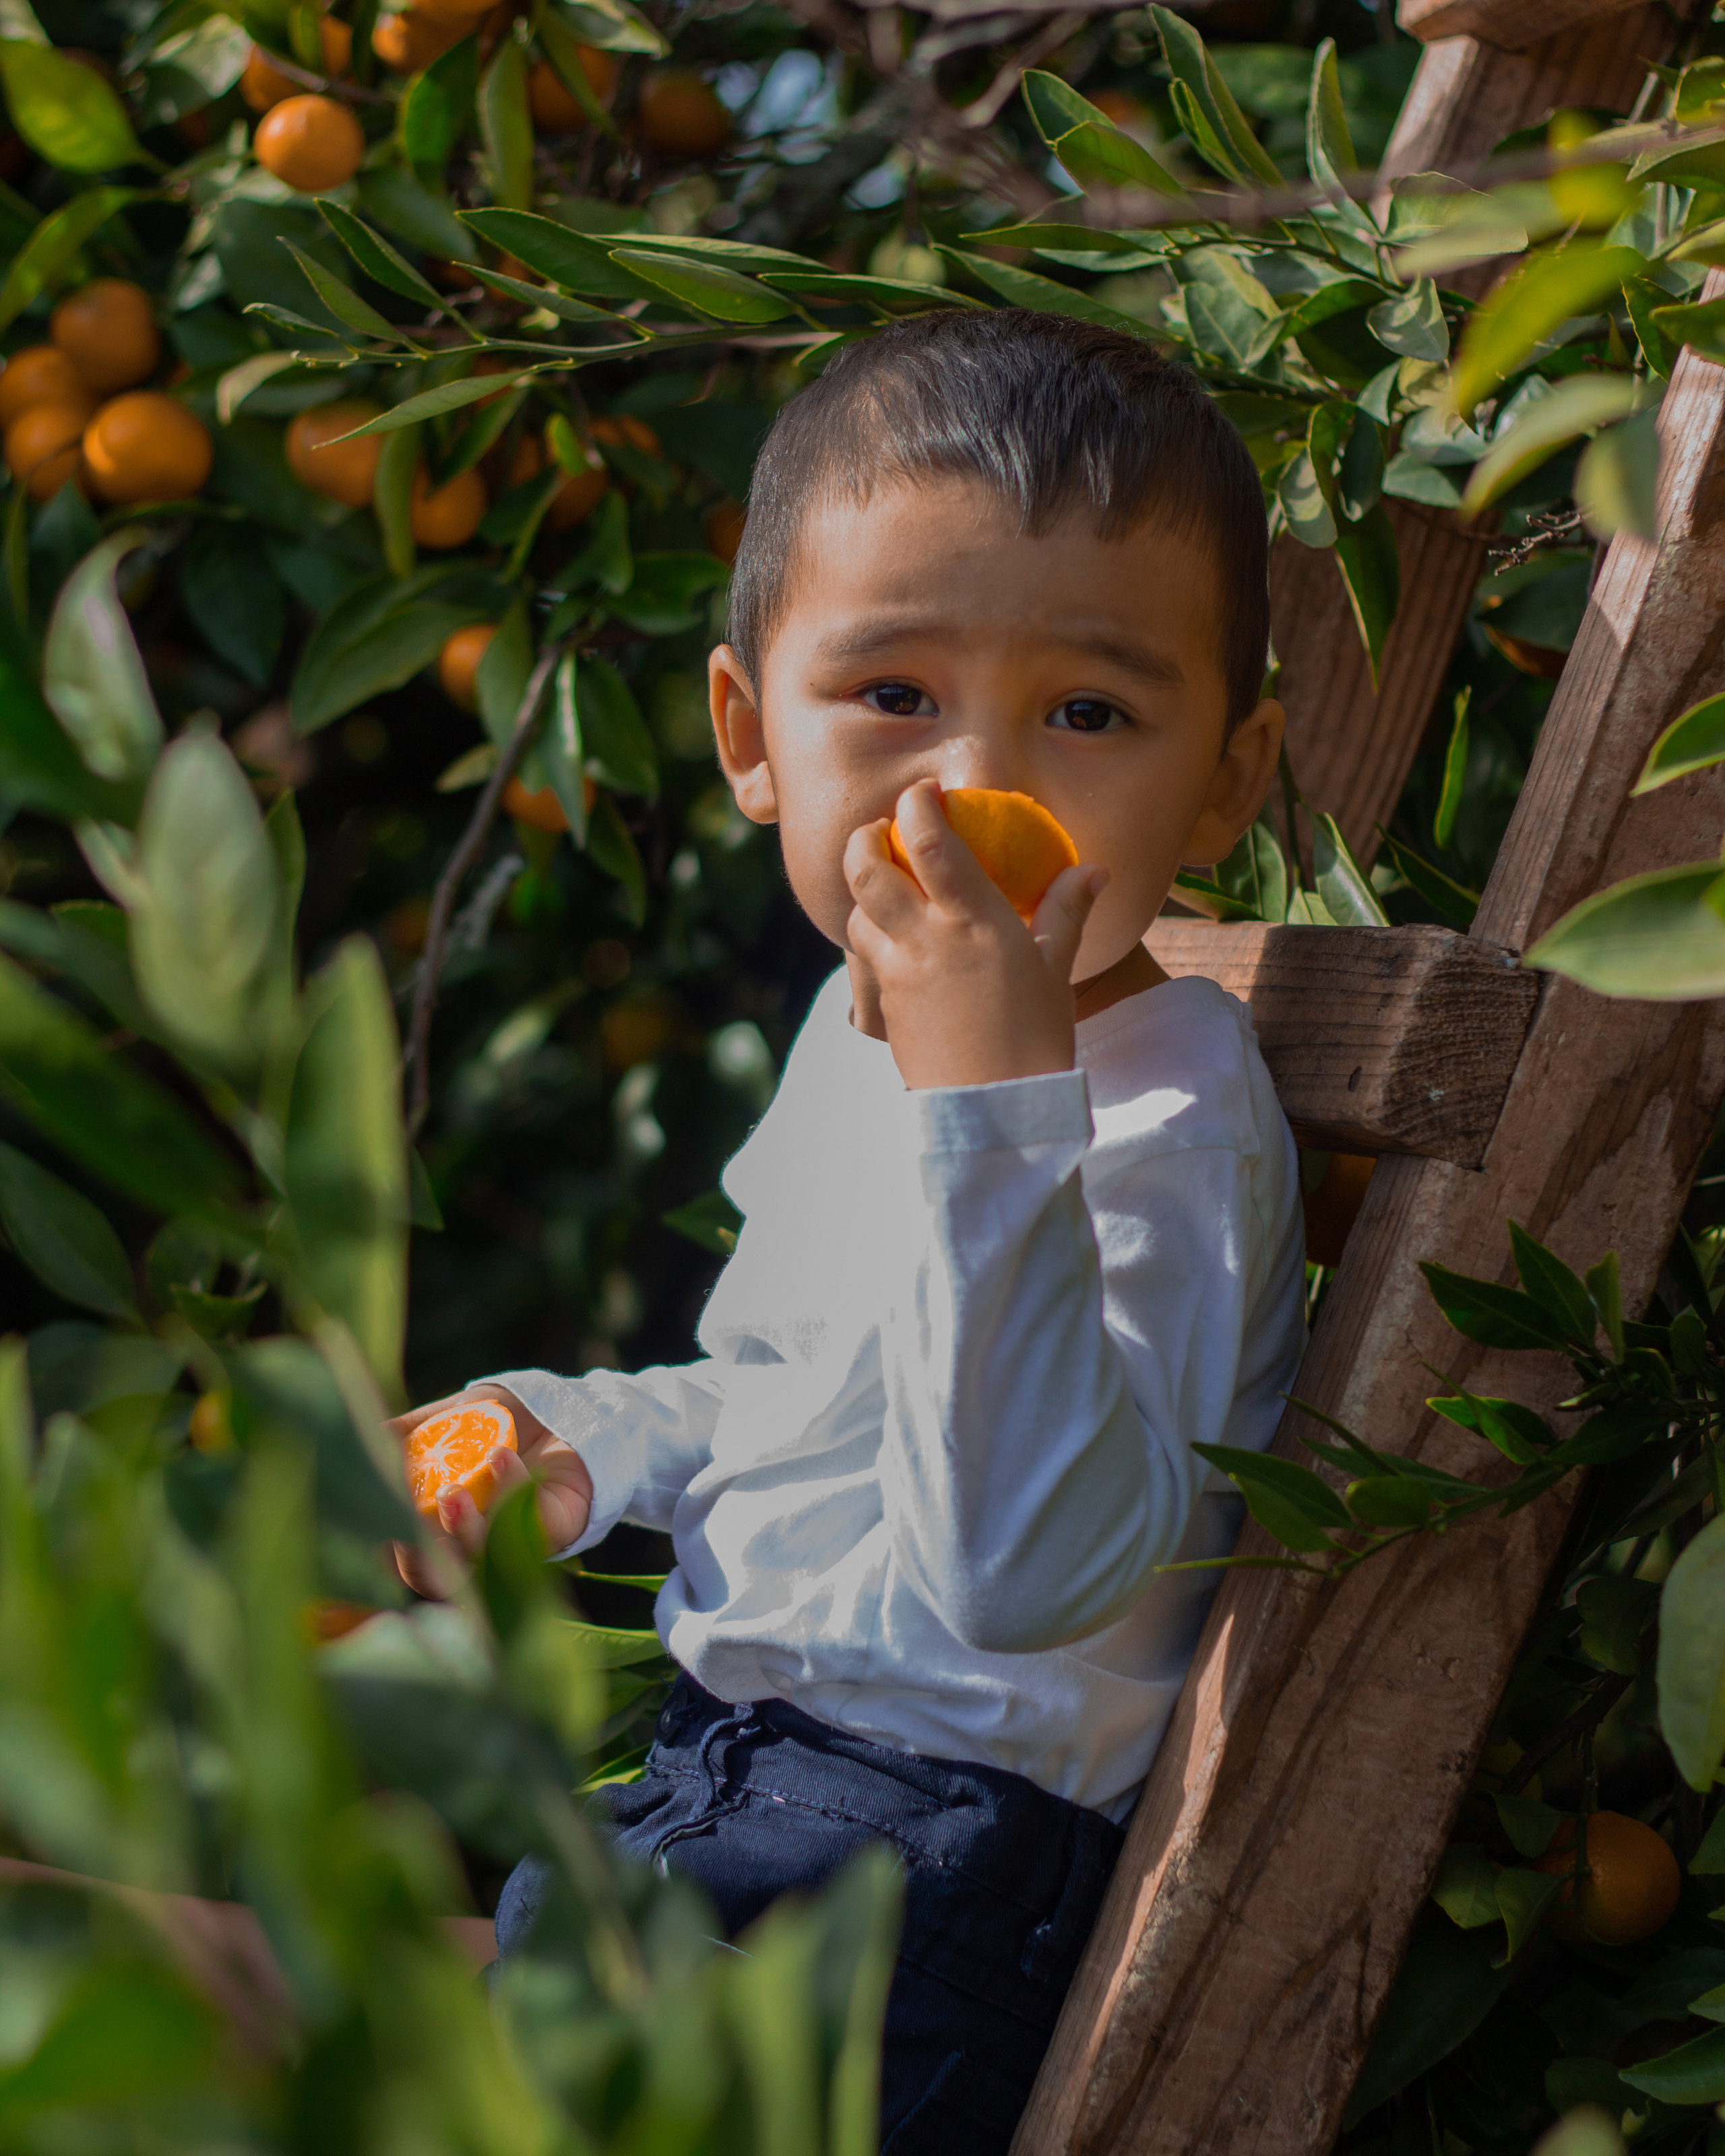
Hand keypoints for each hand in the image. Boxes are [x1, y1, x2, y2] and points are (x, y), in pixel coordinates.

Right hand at [388, 1383, 593, 1598]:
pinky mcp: (558, 1527)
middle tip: (406, 1528)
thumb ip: (408, 1432)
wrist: (563, 1406)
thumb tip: (366, 1441)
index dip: (394, 1555)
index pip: (415, 1564)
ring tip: (452, 1490)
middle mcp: (483, 1547)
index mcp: (449, 1531)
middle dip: (424, 1559)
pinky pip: (532, 1526)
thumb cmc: (501, 1422)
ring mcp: (520, 1543)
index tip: (379, 1527)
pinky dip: (512, 1491)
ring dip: (465, 1527)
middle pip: (446, 1579)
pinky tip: (501, 1456)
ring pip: (487, 1558)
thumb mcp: (448, 1419)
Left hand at [844, 780, 1107, 1089]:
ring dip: (863, 891)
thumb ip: (1068, 910)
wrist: (998, 1109)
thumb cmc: (1037, 1036)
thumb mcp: (1057, 968)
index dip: (917, 806)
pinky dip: (868, 938)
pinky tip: (890, 941)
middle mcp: (924, 939)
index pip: (929, 840)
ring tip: (886, 885)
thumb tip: (1093, 869)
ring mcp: (896, 973)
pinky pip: (862, 959)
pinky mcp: (884, 1006)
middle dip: (864, 838)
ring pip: (856, 914)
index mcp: (972, 919)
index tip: (924, 793)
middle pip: (866, 868)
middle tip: (880, 831)